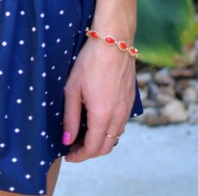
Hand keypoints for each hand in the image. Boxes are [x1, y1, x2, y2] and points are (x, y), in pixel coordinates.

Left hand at [62, 35, 136, 162]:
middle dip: (89, 152)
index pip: (92, 148)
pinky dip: (109, 130)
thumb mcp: (72, 89)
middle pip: (105, 147)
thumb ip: (70, 117)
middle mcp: (118, 117)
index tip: (68, 155)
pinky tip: (97, 120)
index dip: (79, 156)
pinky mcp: (131, 100)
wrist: (114, 41)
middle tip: (74, 146)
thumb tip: (67, 139)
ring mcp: (127, 109)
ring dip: (100, 141)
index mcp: (102, 116)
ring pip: (115, 137)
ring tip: (83, 133)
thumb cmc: (90, 62)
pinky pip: (121, 124)